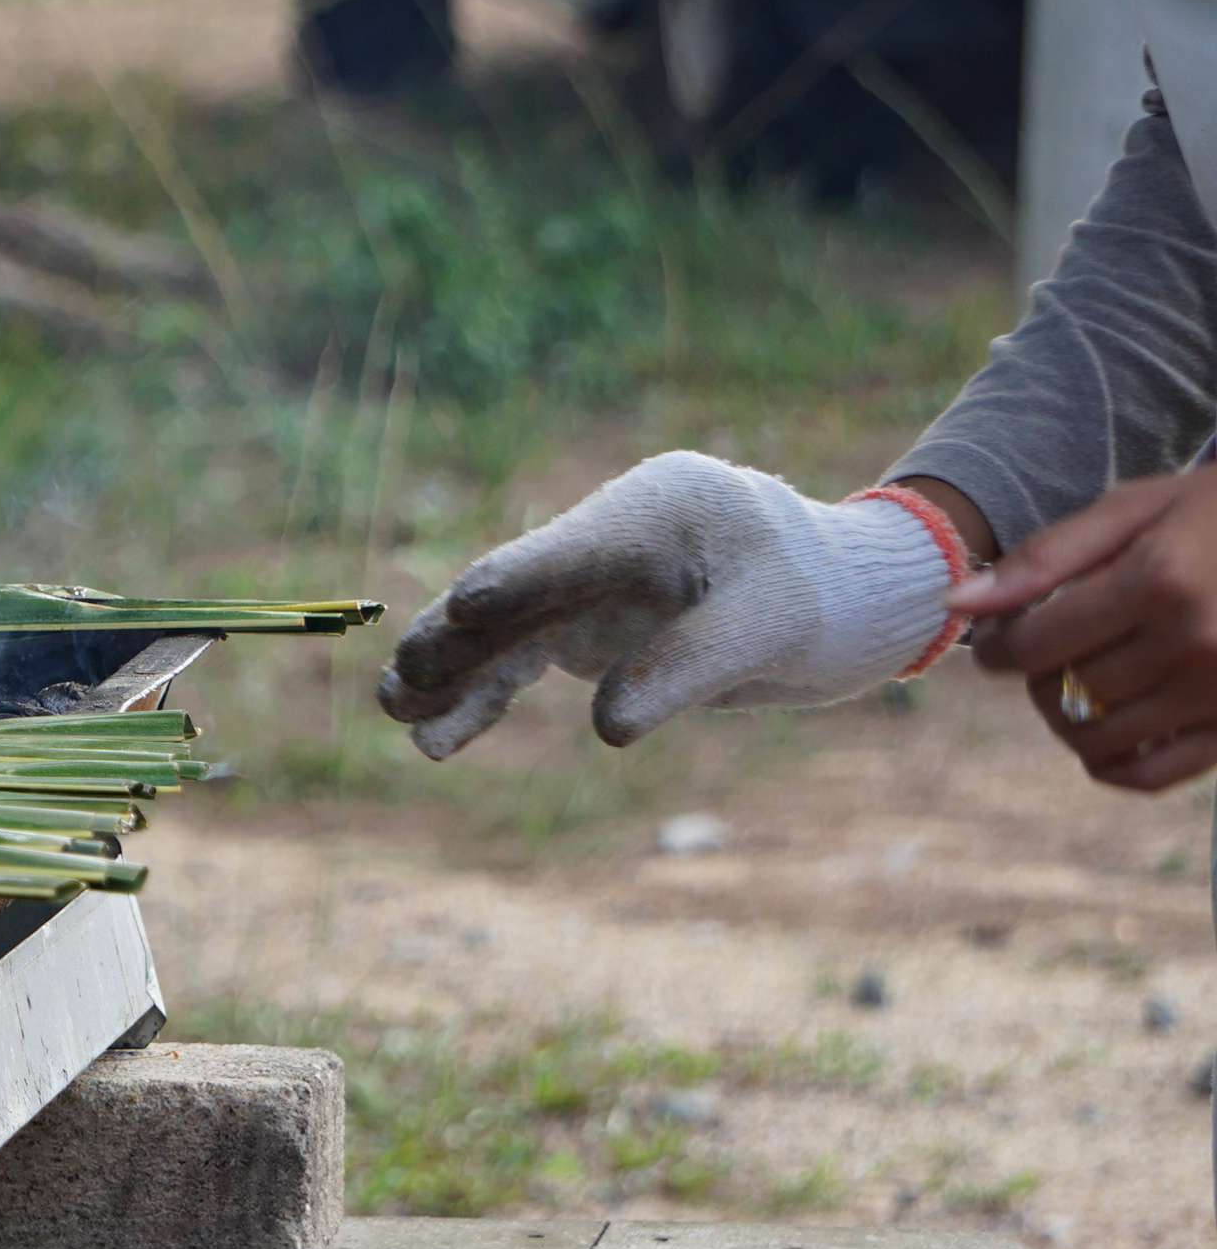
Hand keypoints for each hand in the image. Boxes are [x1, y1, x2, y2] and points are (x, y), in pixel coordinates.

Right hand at [377, 452, 964, 757]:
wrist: (852, 599)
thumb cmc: (826, 596)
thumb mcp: (773, 628)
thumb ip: (688, 667)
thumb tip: (606, 725)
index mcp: (654, 510)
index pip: (568, 550)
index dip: (513, 583)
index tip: (462, 608)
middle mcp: (605, 540)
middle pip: (515, 593)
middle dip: (457, 637)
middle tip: (405, 680)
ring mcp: (588, 586)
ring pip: (504, 634)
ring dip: (451, 674)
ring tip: (396, 712)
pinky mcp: (585, 629)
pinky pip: (521, 666)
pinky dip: (482, 699)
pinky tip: (435, 738)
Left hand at [952, 465, 1216, 792]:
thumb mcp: (1136, 508)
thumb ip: (1046, 557)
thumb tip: (956, 603)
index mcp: (1160, 583)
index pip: (1031, 646)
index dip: (995, 648)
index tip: (995, 639)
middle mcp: (1195, 644)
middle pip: (1064, 691)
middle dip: (1036, 675)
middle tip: (1046, 650)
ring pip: (1096, 739)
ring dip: (1066, 718)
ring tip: (1078, 682)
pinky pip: (1150, 776)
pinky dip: (1111, 764)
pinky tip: (1107, 731)